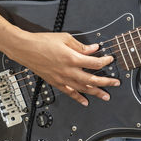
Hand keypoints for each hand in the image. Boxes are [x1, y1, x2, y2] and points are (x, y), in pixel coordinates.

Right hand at [5, 29, 120, 105]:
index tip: (110, 60)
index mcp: (72, 58)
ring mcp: (62, 78)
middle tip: (115, 83)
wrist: (25, 49)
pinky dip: (79, 98)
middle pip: (92, 79)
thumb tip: (93, 49)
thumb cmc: (42, 42)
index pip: (95, 63)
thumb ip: (81, 46)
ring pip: (83, 88)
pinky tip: (85, 102)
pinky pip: (70, 93)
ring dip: (96, 92)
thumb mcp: (65, 38)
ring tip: (106, 96)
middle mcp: (69, 71)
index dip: (105, 61)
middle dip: (106, 82)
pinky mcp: (56, 83)